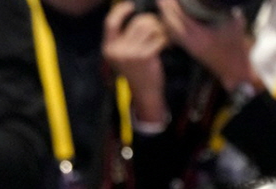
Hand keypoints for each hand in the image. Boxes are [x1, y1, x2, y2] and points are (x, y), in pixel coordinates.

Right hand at [103, 2, 169, 122]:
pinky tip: (167, 45)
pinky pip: (158, 37)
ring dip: (160, 29)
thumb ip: (123, 37)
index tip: (131, 6)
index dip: (121, 11)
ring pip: (148, 27)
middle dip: (151, 21)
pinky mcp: (144, 57)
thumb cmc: (136, 70)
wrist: (145, 92)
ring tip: (162, 36)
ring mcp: (130, 54)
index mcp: (108, 48)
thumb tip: (132, 11)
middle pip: (136, 22)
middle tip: (158, 28)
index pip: (110, 22)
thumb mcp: (122, 55)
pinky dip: (165, 39)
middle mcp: (117, 50)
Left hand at [158, 0, 259, 91]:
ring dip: (166, 17)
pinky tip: (168, 17)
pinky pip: (175, 35)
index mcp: (201, 36)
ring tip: (162, 3)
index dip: (174, 5)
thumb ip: (226, 9)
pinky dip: (171, 24)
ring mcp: (189, 47)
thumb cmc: (237, 45)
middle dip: (166, 9)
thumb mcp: (235, 23)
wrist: (233, 68)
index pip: (182, 18)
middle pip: (172, 24)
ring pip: (172, 30)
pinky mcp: (189, 49)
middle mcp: (192, 43)